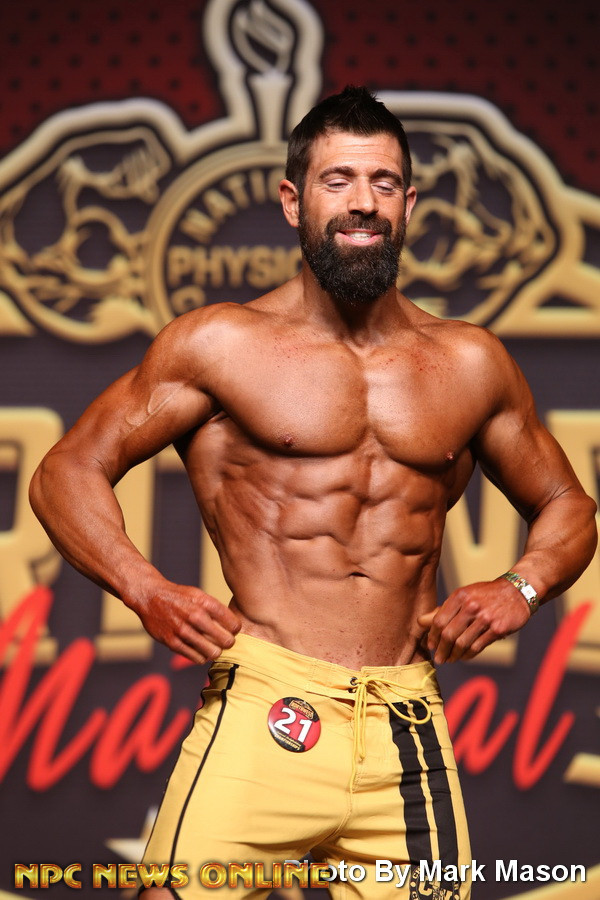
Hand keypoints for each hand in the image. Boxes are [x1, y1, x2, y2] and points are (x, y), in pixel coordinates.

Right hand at [127, 579, 241, 664]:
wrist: (151, 597)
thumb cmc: (179, 597)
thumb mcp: (199, 595)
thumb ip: (215, 610)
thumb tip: (232, 628)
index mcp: (205, 603)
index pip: (233, 624)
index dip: (235, 629)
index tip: (231, 630)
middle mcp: (195, 616)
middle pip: (226, 641)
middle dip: (228, 642)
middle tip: (224, 641)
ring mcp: (183, 630)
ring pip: (213, 652)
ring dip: (215, 651)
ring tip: (213, 647)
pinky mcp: (172, 642)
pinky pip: (197, 658)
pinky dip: (201, 656)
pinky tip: (200, 650)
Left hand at [417, 579, 531, 663]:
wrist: (517, 592)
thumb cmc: (485, 595)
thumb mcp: (464, 596)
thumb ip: (443, 610)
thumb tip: (421, 622)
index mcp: (460, 596)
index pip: (439, 620)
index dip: (433, 636)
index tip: (431, 645)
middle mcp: (471, 606)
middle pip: (449, 634)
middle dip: (442, 650)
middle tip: (439, 659)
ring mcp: (485, 618)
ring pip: (462, 643)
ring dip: (454, 655)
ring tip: (450, 660)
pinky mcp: (497, 629)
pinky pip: (478, 647)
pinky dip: (468, 655)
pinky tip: (464, 657)